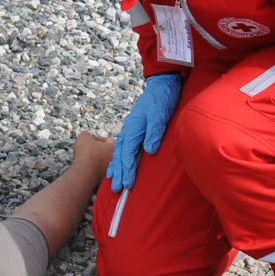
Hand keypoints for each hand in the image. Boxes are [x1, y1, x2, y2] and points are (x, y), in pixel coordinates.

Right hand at [72, 131, 114, 174]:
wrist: (84, 173)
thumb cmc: (86, 155)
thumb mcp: (84, 137)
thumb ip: (86, 134)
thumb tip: (86, 136)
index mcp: (114, 147)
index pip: (108, 140)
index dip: (98, 139)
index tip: (91, 141)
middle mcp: (116, 160)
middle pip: (108, 152)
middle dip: (99, 151)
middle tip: (90, 150)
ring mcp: (112, 171)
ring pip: (105, 163)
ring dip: (98, 161)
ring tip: (88, 160)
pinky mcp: (106, 180)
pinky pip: (100, 172)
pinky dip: (95, 170)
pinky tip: (88, 168)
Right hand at [107, 73, 181, 191]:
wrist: (161, 85)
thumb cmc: (162, 100)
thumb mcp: (160, 115)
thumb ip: (154, 132)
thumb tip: (148, 150)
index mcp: (134, 127)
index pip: (129, 152)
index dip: (128, 168)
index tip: (127, 183)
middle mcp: (129, 130)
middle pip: (121, 155)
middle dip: (119, 172)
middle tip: (117, 189)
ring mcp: (130, 130)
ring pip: (119, 152)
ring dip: (116, 167)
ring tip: (113, 182)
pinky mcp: (133, 130)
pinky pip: (122, 147)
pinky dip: (118, 158)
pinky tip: (116, 166)